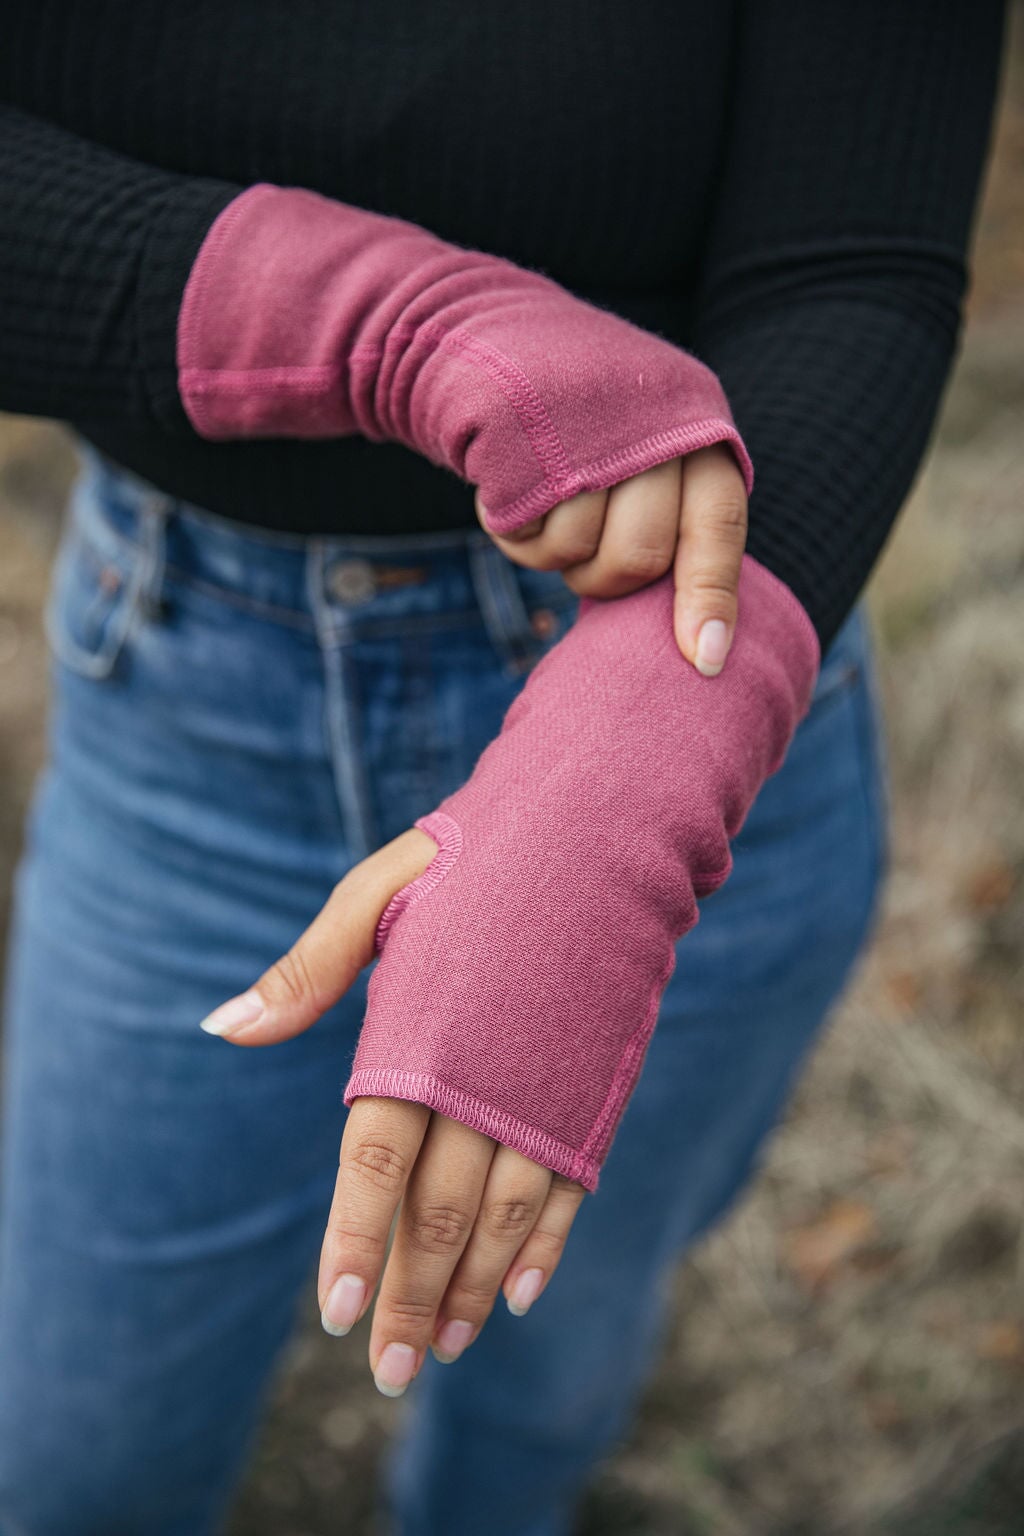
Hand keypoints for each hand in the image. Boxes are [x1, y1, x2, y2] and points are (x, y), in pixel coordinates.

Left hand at [198, 828, 587, 1395]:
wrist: (601, 837)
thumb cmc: (480, 861)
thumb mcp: (382, 896)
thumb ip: (310, 971)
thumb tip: (221, 1027)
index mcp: (422, 1038)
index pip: (377, 1163)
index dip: (356, 1239)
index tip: (334, 1311)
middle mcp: (484, 1081)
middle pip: (440, 1213)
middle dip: (409, 1295)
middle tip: (386, 1370)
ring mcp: (545, 1093)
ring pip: (505, 1217)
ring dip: (471, 1290)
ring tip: (442, 1348)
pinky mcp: (592, 1093)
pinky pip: (568, 1189)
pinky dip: (545, 1247)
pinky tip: (521, 1296)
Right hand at [478, 441, 746, 676]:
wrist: (516, 350)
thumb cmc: (599, 434)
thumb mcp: (659, 464)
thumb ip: (684, 532)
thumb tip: (704, 650)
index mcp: (697, 433)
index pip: (716, 526)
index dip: (709, 597)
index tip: (704, 660)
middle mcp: (648, 421)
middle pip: (640, 554)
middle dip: (608, 579)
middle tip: (589, 556)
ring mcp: (582, 421)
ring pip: (576, 546)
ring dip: (557, 554)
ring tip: (553, 510)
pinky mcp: (518, 431)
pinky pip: (523, 531)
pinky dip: (519, 534)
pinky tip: (521, 495)